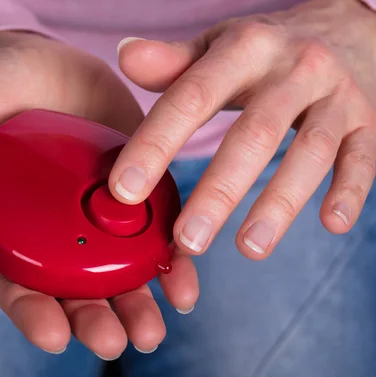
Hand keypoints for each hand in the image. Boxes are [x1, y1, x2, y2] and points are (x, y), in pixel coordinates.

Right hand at [0, 31, 198, 357]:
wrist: (51, 60)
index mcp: (9, 229)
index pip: (15, 284)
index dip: (33, 314)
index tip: (54, 334)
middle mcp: (56, 234)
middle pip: (73, 292)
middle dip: (93, 321)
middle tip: (115, 339)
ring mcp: (98, 218)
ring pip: (117, 277)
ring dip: (137, 307)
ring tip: (151, 330)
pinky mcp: (136, 198)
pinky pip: (154, 238)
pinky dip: (169, 266)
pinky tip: (183, 287)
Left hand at [110, 0, 375, 258]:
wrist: (346, 28)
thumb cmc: (265, 49)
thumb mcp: (219, 47)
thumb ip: (174, 63)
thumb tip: (124, 56)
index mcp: (245, 48)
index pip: (192, 97)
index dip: (156, 143)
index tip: (125, 190)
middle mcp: (293, 70)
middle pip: (254, 133)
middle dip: (219, 191)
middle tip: (187, 240)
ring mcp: (335, 95)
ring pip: (310, 151)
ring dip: (279, 204)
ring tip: (248, 248)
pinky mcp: (367, 120)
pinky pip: (363, 157)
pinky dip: (350, 191)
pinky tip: (331, 225)